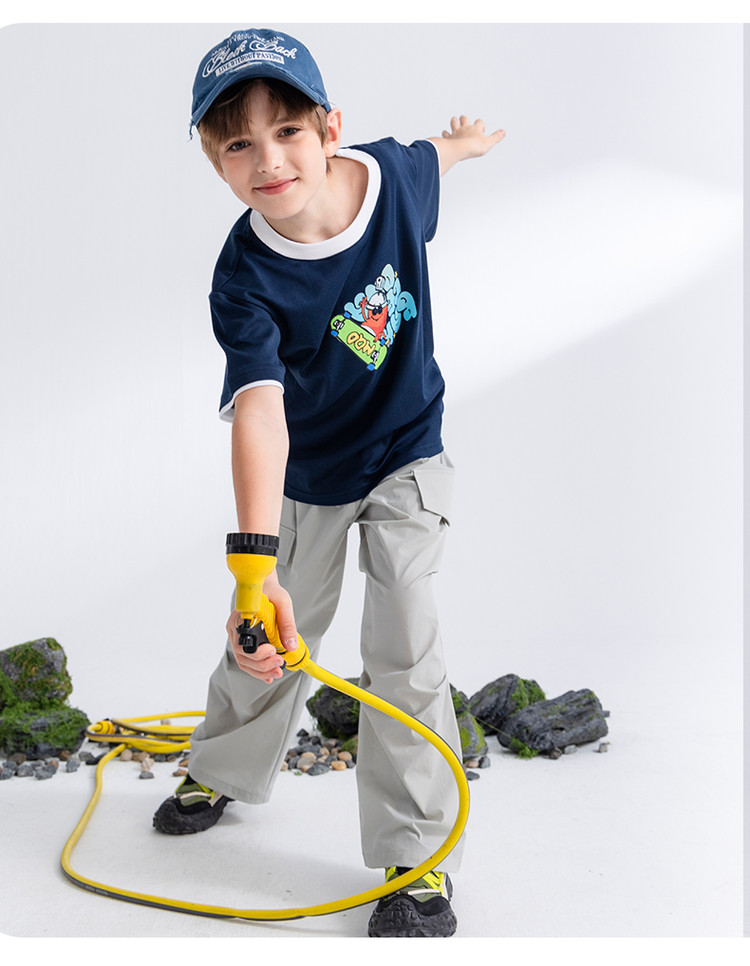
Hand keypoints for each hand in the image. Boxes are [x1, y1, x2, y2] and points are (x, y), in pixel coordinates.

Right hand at [227, 569, 298, 684]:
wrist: (263, 584)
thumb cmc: (270, 590)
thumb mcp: (282, 603)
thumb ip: (287, 624)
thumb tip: (291, 645)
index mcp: (240, 618)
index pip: (242, 645)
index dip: (257, 654)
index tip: (273, 650)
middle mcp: (234, 629)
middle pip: (242, 657)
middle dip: (262, 666)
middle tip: (280, 665)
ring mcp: (237, 636)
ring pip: (244, 661)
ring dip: (261, 671)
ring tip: (277, 672)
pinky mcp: (243, 640)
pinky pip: (246, 659)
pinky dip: (257, 669)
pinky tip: (269, 675)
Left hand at [440, 115, 505, 158]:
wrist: (461, 149)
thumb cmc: (474, 147)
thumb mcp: (488, 143)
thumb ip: (496, 137)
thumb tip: (504, 132)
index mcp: (475, 129)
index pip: (479, 122)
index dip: (480, 125)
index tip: (481, 129)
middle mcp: (465, 128)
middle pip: (465, 118)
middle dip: (465, 118)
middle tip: (465, 119)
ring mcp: (456, 132)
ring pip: (454, 122)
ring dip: (454, 121)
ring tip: (454, 120)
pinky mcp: (449, 138)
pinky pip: (445, 134)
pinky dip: (445, 133)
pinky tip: (444, 133)